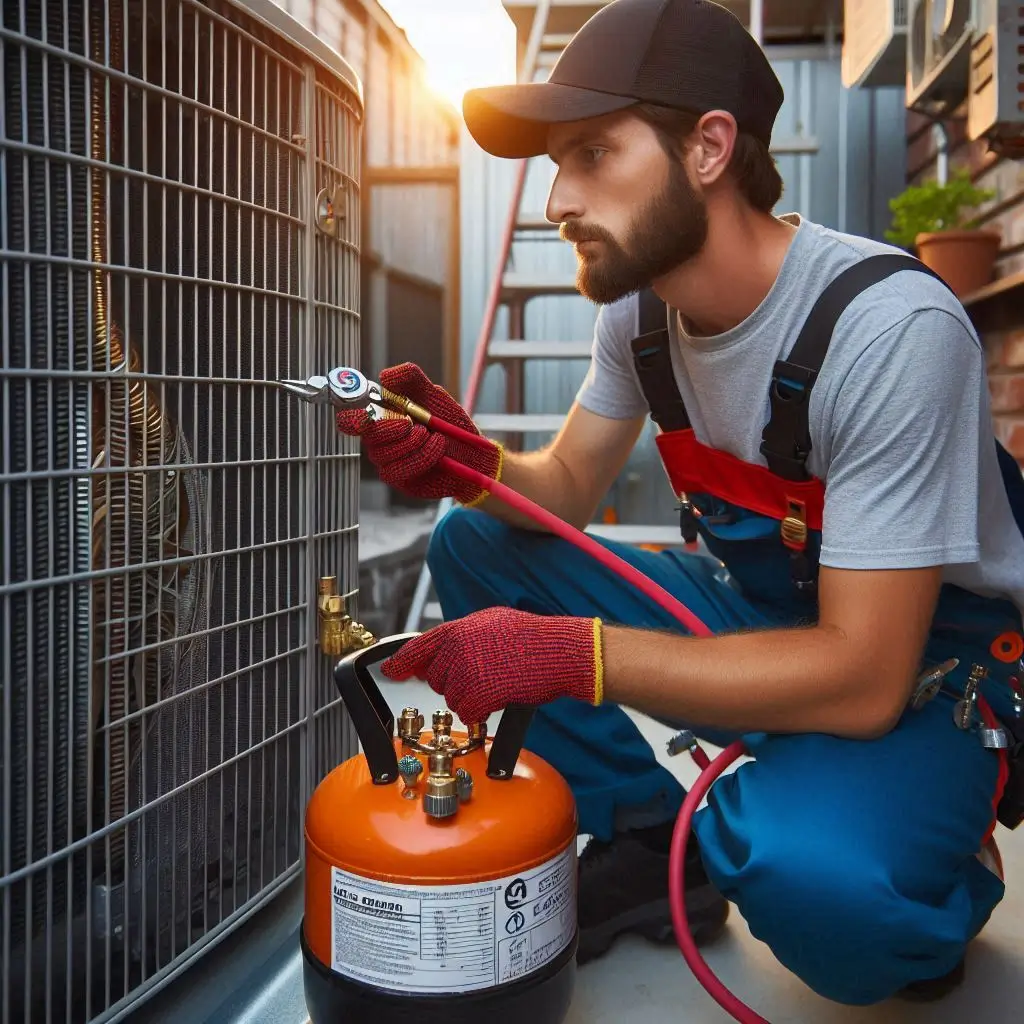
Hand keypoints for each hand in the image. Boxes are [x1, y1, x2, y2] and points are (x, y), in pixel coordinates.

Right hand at [336, 363, 501, 504]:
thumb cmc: (449, 422)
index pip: (349, 421)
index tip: (365, 415)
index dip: (350, 418)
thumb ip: (411, 378)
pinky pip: (401, 469)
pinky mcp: (400, 480)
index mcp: (380, 418)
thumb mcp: (433, 393)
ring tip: (431, 435)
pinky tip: (438, 448)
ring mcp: (388, 463)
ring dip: (414, 441)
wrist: (474, 451)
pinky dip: (424, 454)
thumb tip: (384, 376)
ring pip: (385, 454)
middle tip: (414, 423)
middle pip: (368, 437)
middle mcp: (379, 443)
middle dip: (392, 427)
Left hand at [380, 607, 603, 723]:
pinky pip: (467, 711)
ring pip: (452, 697)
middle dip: (455, 683)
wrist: (560, 651)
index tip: (391, 671)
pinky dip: (481, 712)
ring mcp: (465, 670)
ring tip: (498, 683)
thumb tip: (439, 655)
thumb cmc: (534, 639)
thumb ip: (462, 637)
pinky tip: (498, 698)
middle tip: (484, 677)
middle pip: (436, 678)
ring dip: (471, 698)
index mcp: (459, 628)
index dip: (402, 662)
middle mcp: (457, 647)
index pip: (419, 646)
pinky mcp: (477, 692)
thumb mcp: (492, 623)